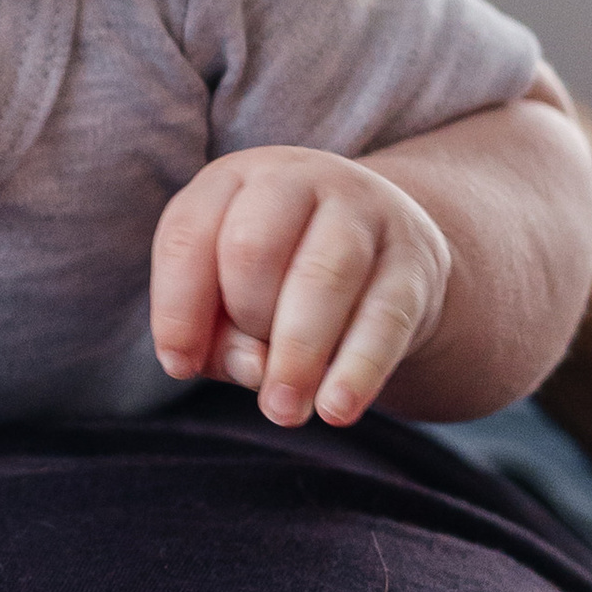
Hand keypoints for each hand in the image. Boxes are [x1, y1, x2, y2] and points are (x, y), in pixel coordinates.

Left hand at [150, 147, 451, 429]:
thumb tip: (253, 368)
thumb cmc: (282, 278)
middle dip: (243, 319)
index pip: (188, 233)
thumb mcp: (232, 293)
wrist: (385, 247)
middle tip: (251, 375)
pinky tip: (335, 409)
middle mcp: (298, 180)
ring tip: (283, 412)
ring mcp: (364, 212)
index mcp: (234, 179)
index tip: (180, 364)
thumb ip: (219, 333)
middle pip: (252, 248)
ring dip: (296, 355)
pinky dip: (357, 369)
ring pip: (321, 278)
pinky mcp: (415, 261)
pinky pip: (383, 317)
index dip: (177, 307)